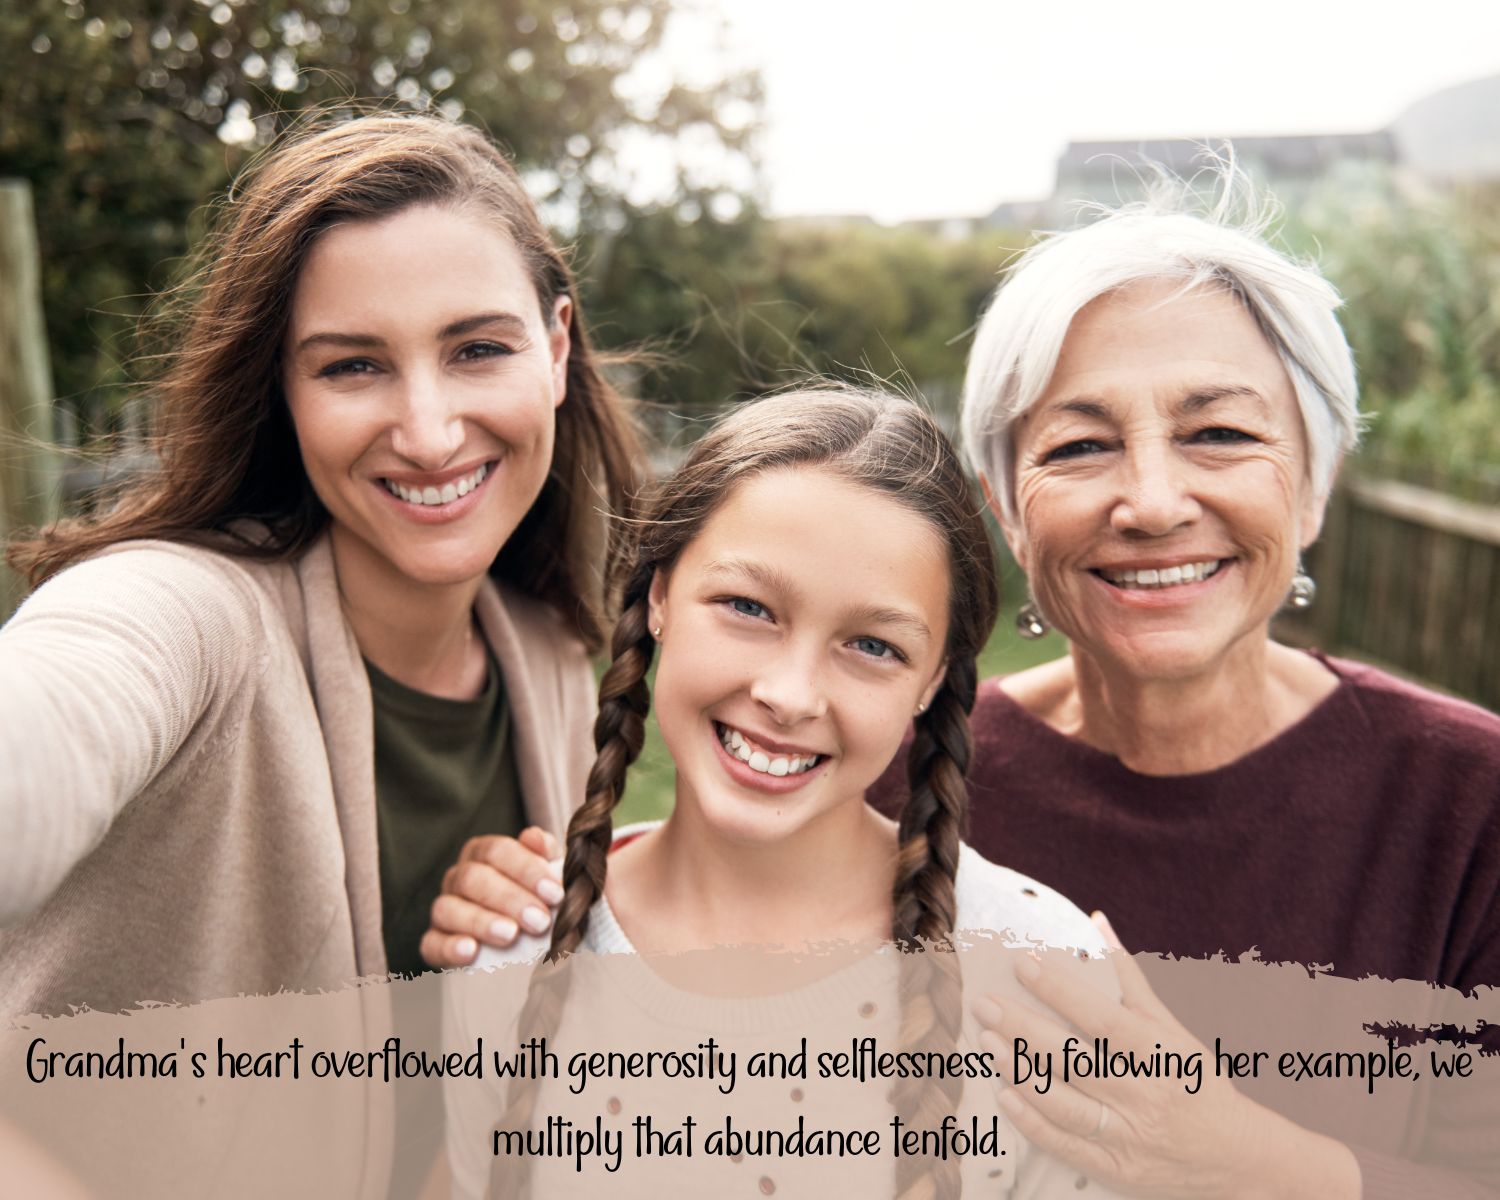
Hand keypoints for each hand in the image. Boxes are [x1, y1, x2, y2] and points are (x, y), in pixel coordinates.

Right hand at [420, 826, 564, 966]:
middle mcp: (458, 877)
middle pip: (474, 878)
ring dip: (481, 922)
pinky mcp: (433, 943)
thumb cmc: (537, 897)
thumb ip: (545, 854)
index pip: (498, 850)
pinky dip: (450, 947)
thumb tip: (534, 837)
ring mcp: (444, 909)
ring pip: (449, 909)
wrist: (520, 937)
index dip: (527, 869)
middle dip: (509, 899)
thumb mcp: (547, 873)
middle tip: (539, 921)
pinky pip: (433, 943)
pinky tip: (471, 951)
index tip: (555, 893)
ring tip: (510, 935)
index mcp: (483, 853)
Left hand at [976, 914, 1358, 1199]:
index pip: (1102, 1017)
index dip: (1061, 991)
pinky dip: (1033, 1122)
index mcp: (1159, 1053)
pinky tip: (1005, 1095)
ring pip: (1066, 1103)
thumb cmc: (1196, 1081)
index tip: (1022, 965)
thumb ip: (1130, 978)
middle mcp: (1143, 1094)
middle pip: (1076, 1059)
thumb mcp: (1173, 1028)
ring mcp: (1129, 1136)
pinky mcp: (1116, 1168)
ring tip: (989, 1043)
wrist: (1235, 1158)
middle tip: (985, 1004)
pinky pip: (1066, 1145)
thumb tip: (1096, 923)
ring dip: (1022, 1072)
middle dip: (1025, 1029)